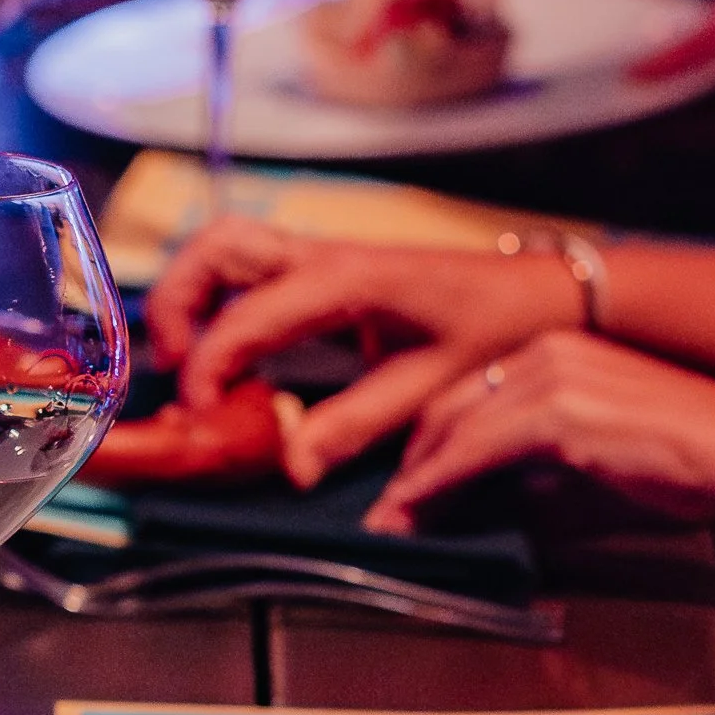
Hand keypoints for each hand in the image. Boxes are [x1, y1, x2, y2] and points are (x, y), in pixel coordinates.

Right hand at [147, 219, 580, 477]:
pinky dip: (224, 302)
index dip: (207, 366)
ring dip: (193, 296)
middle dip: (176, 302)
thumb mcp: (431, 389)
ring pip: (227, 248)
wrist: (540, 293)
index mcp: (346, 280)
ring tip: (192, 362)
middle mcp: (324, 256)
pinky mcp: (329, 269)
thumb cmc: (496, 331)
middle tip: (174, 371)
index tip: (197, 413)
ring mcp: (324, 256)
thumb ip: (355, 426)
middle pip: (215, 248)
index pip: (246, 317)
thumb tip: (294, 466)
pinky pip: (254, 269)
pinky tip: (236, 358)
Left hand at [361, 332, 714, 536]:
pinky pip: (474, 451)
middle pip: (450, 405)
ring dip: (415, 480)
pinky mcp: (559, 413)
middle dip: (413, 461)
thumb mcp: (602, 460)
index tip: (411, 484)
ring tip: (392, 522)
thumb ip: (544, 473)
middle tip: (390, 510)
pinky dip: (435, 485)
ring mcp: (553, 378)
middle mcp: (550, 353)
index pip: (474, 392)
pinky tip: (414, 512)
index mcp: (564, 352)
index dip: (433, 443)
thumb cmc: (694, 464)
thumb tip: (490, 506)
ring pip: (453, 427)